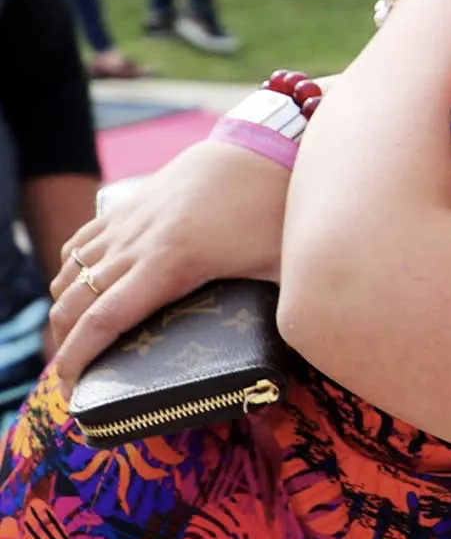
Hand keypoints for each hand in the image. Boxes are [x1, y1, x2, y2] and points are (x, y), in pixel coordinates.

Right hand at [47, 142, 290, 393]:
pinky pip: (80, 242)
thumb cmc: (277, 211)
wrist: (261, 148)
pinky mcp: (129, 205)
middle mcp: (136, 243)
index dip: (80, 360)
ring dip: (64, 309)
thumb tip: (298, 351)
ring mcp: (128, 221)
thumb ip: (286, 313)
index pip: (104, 321)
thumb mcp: (283, 267)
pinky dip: (70, 270)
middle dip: (64, 343)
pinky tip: (82, 289)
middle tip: (77, 377)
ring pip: (70, 272)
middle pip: (74, 302)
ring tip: (77, 340)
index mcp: (170, 263)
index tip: (74, 390)